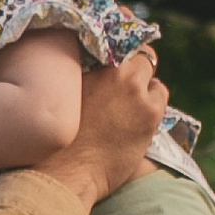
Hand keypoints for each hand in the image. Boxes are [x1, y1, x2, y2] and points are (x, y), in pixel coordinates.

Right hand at [31, 49, 166, 209]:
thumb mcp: (64, 95)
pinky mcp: (151, 113)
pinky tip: (138, 121)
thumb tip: (99, 70)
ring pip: (152, 80)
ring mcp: (135, 91)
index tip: (120, 64)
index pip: (117, 42)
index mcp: (91, 63)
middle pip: (141, 56)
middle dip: (136, 70)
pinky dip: (153, 106)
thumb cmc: (56, 138)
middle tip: (127, 89)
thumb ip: (85, 76)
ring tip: (130, 109)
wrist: (64, 172)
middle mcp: (115, 71)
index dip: (122, 54)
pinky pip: (159, 98)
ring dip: (146, 90)